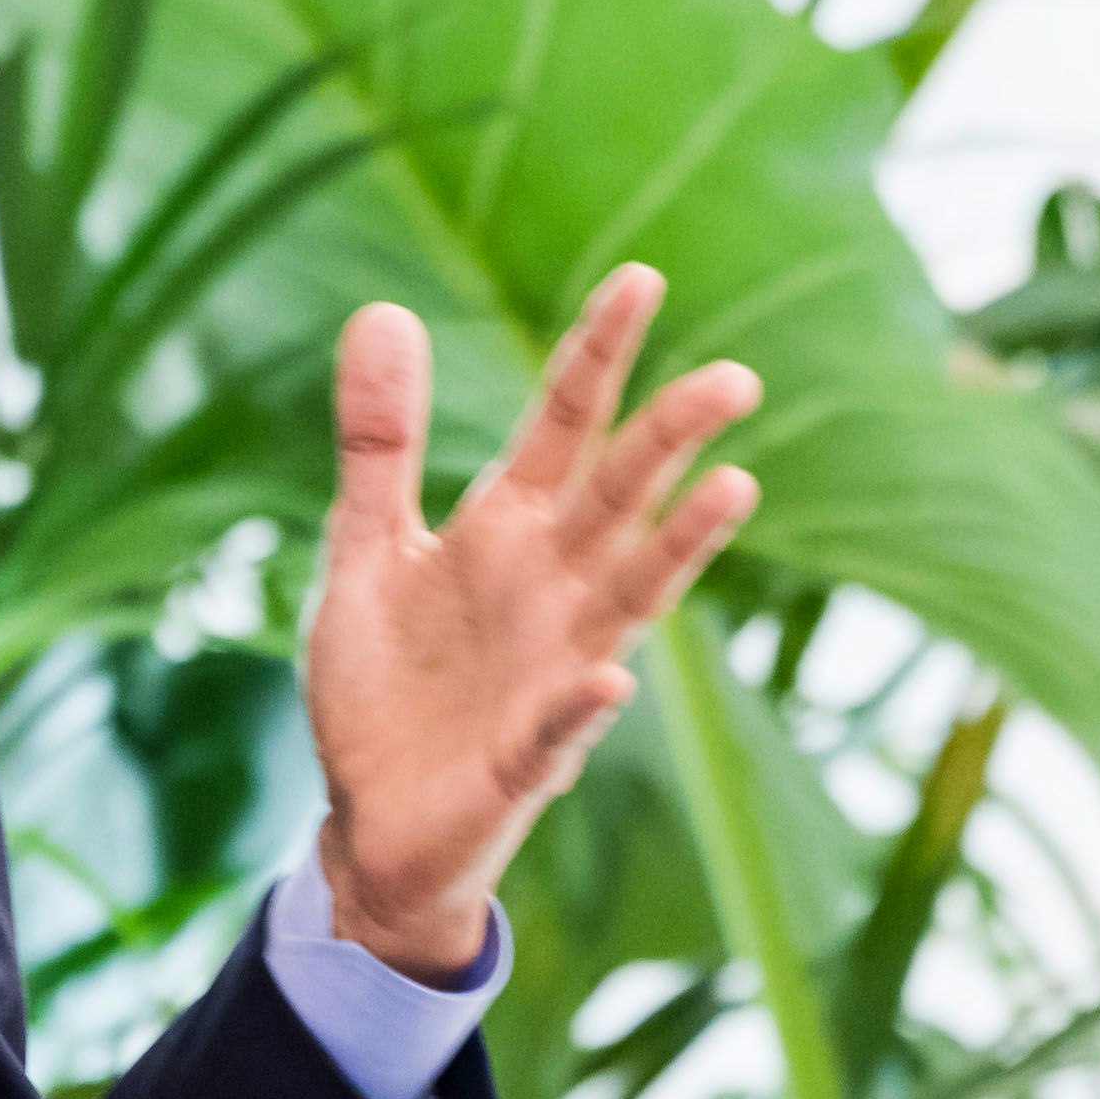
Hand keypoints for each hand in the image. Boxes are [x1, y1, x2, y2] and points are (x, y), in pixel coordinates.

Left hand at [302, 266, 761, 980]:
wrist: (368, 821)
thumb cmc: (382, 684)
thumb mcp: (365, 547)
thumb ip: (380, 442)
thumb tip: (381, 309)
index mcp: (504, 532)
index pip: (563, 426)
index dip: (597, 355)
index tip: (640, 277)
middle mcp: (548, 589)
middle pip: (619, 497)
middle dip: (673, 438)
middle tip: (735, 376)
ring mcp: (548, 672)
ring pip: (629, 598)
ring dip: (679, 548)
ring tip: (734, 487)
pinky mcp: (522, 758)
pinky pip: (557, 728)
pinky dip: (580, 704)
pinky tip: (607, 676)